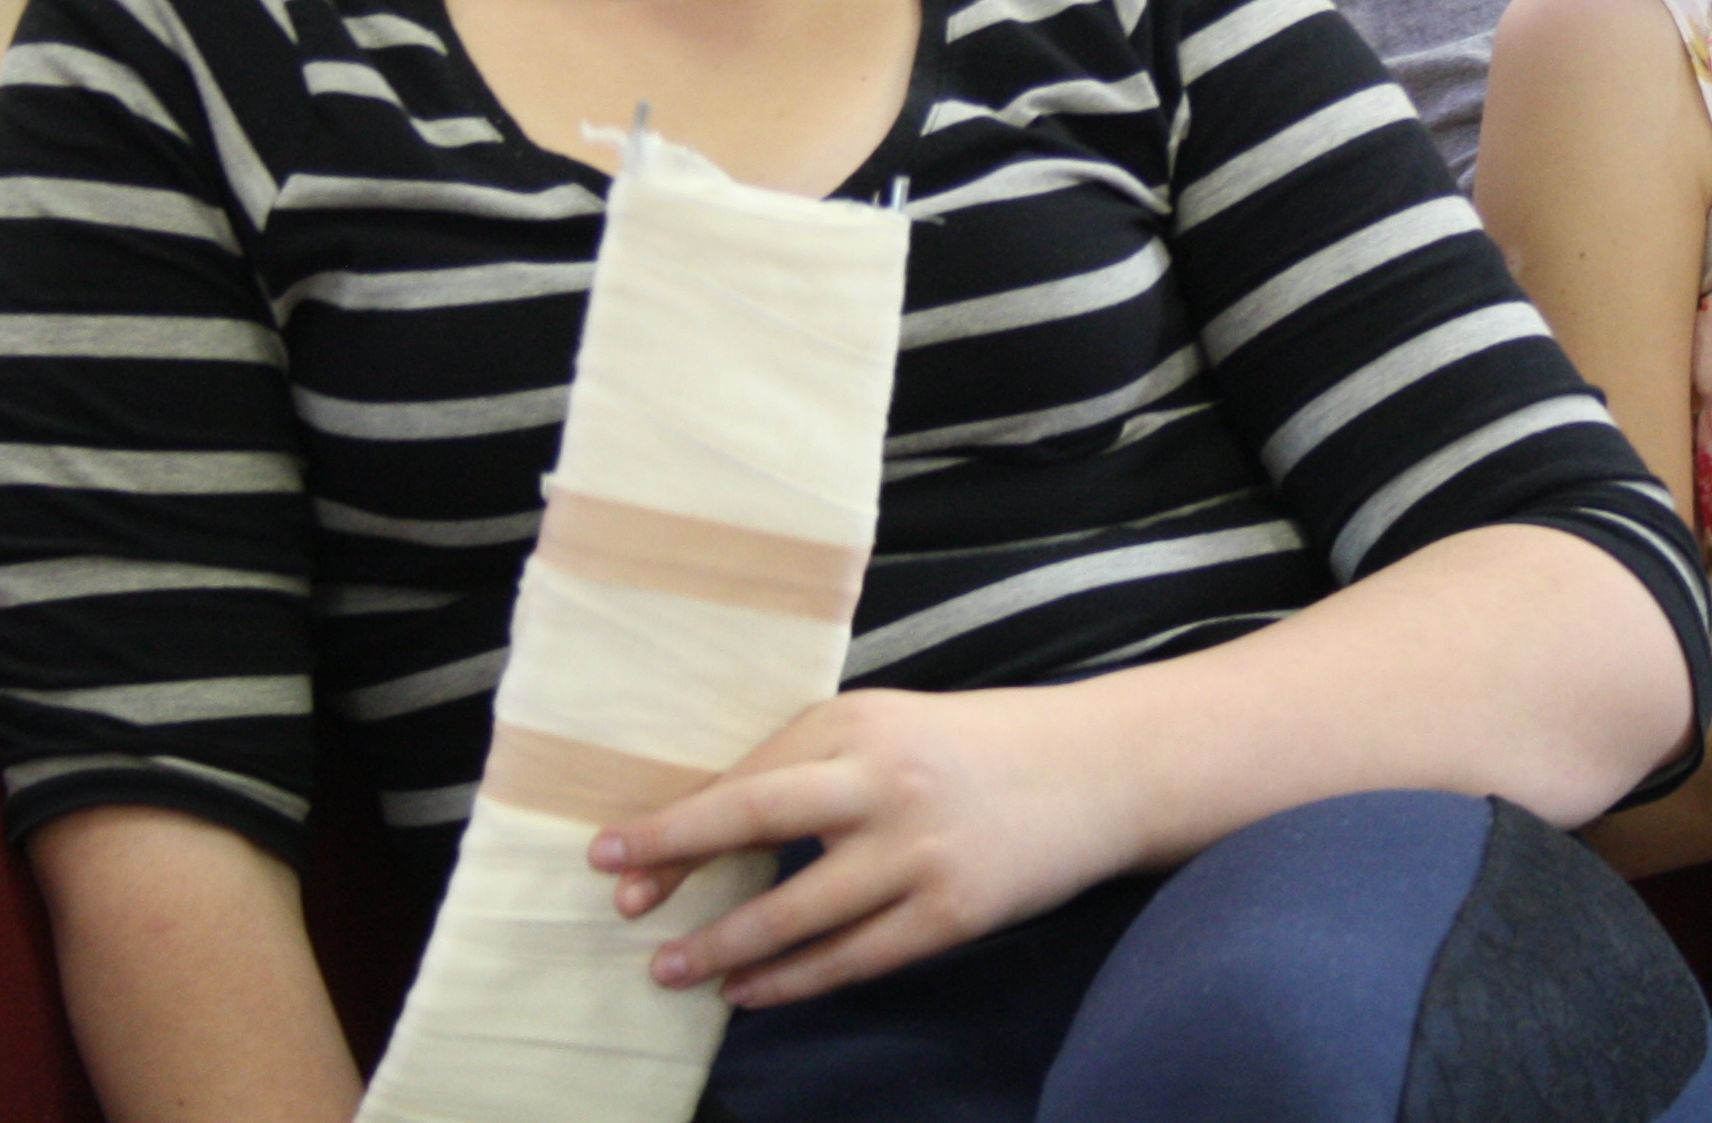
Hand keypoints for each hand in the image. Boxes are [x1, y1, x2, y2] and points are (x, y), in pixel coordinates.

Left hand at [589, 684, 1146, 1010]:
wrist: (1100, 769)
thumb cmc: (978, 748)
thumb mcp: (894, 729)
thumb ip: (817, 764)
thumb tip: (710, 828)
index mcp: (860, 720)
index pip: (749, 775)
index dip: (677, 821)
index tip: (611, 852)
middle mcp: (885, 778)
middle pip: (756, 817)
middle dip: (678, 859)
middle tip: (622, 902)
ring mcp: (920, 849)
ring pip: (797, 909)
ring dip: (723, 944)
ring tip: (670, 970)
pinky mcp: (952, 911)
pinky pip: (853, 957)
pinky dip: (792, 980)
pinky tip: (749, 992)